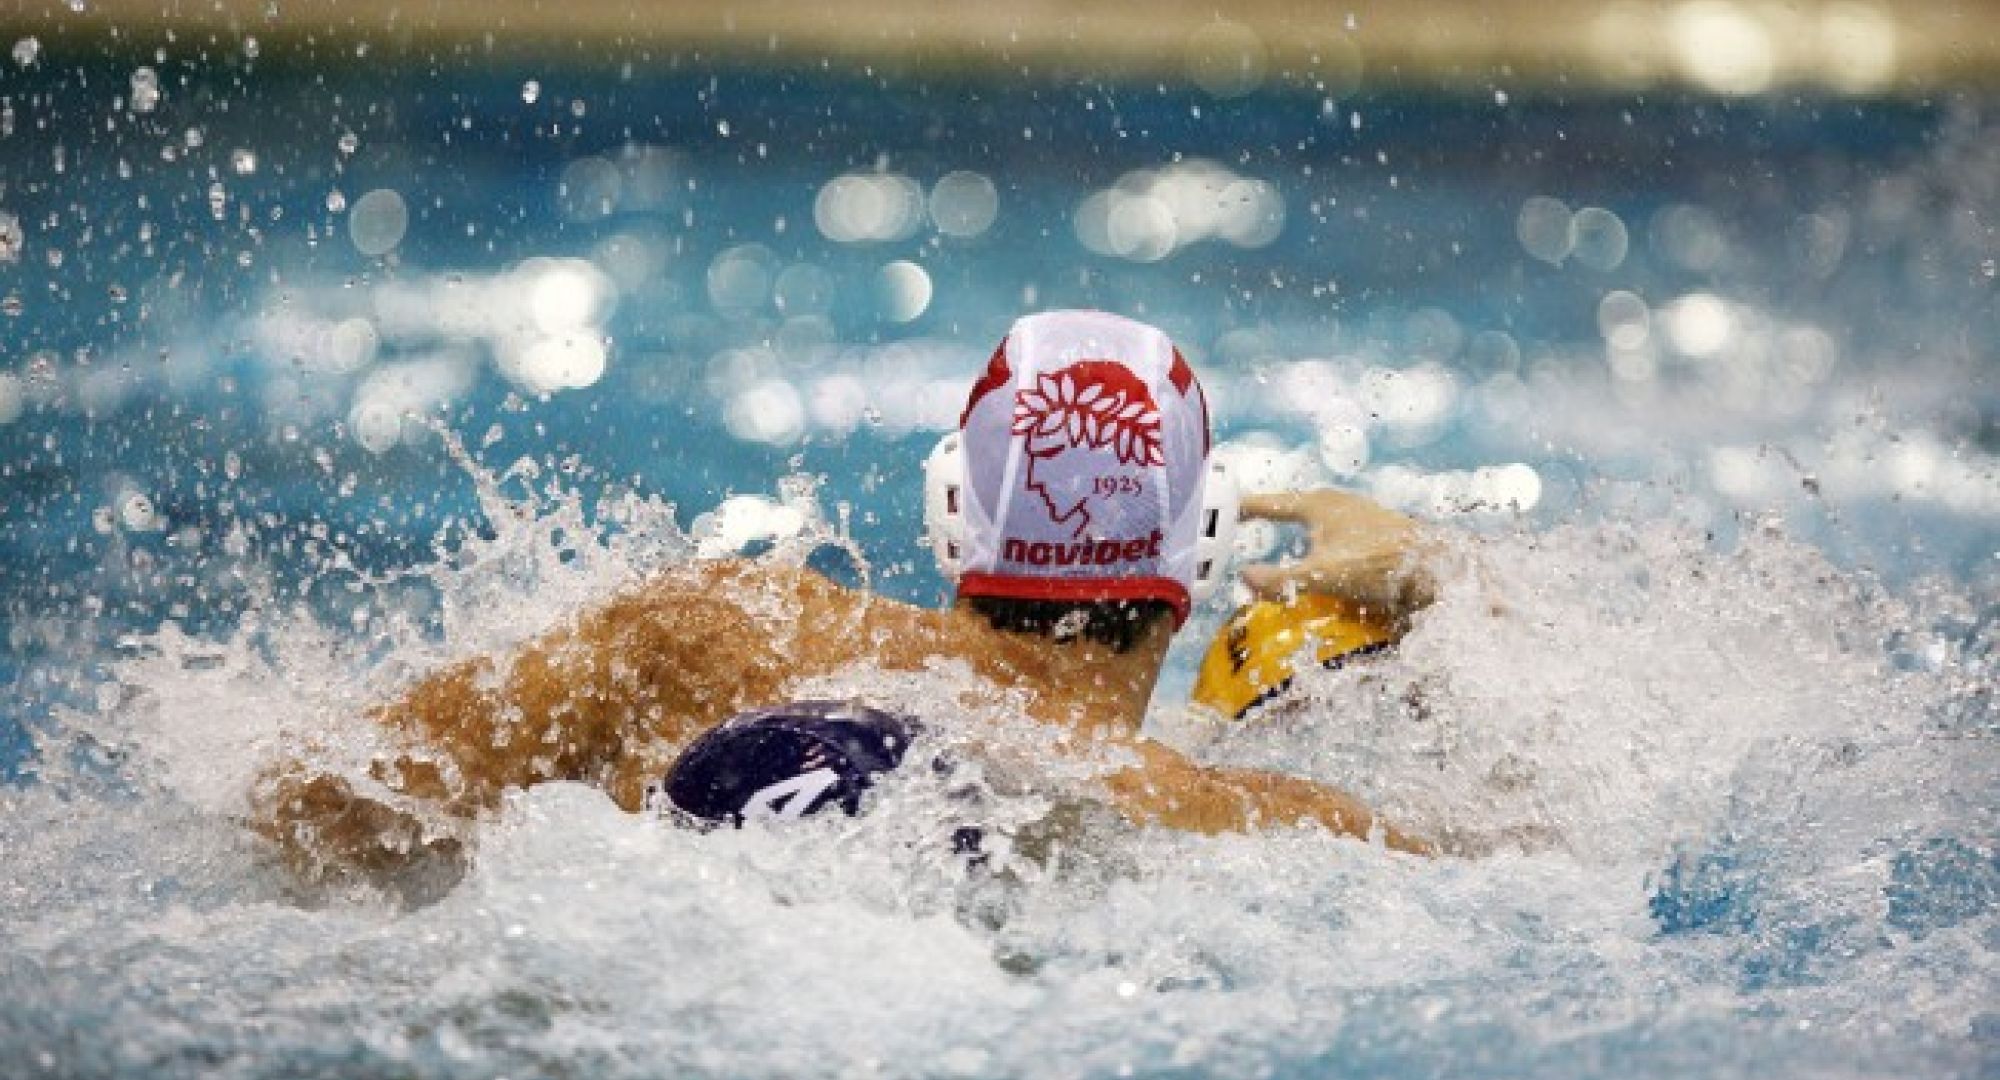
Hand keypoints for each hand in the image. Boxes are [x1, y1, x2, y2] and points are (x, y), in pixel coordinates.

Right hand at [1237, 489, 1437, 613]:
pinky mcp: (1375, 530)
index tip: (1221, 509)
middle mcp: (1337, 503)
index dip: (1243, 508)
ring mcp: (1359, 514)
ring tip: (1283, 542)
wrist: (1436, 568)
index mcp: (1318, 504)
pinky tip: (1325, 559)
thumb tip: (1243, 579)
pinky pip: (1335, 531)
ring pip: (1317, 518)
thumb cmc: (1379, 564)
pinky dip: (1320, 542)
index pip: (1269, 502)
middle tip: (1246, 523)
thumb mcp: (1322, 576)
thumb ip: (1279, 580)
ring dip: (1297, 529)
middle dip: (1270, 514)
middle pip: (1293, 506)